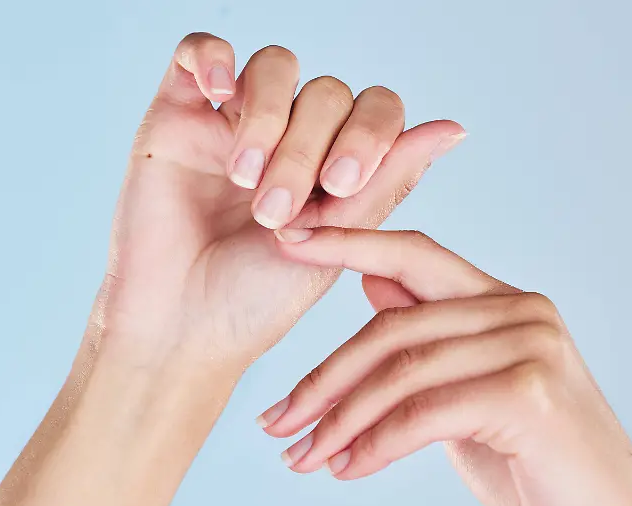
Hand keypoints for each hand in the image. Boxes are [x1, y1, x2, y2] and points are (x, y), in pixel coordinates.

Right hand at [102, 33, 463, 371]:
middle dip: (308, 149)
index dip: (369, 134)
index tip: (341, 185)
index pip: (375, 111)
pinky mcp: (178, 114)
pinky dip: (211, 57)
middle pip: (326, 94)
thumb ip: (388, 179)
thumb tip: (453, 128)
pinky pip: (197, 51)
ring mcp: (234, 122)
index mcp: (335, 168)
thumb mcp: (337, 243)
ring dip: (269, 119)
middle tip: (277, 210)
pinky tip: (217, 92)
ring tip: (246, 178)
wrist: (179, 329)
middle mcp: (290, 139)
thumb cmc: (254, 302)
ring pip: (275, 68)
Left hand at [257, 228, 631, 505]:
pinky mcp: (527, 393)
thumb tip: (372, 285)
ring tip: (303, 457)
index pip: (414, 252)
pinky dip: (375, 445)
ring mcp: (529, 347)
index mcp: (504, 301)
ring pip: (400, 371)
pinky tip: (348, 469)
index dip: (348, 241)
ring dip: (339, 420)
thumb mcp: (470, 391)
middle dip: (323, 378)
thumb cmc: (536, 463)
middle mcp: (521, 310)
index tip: (287, 238)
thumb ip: (428, 337)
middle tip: (275, 421)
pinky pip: (422, 414)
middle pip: (392, 326)